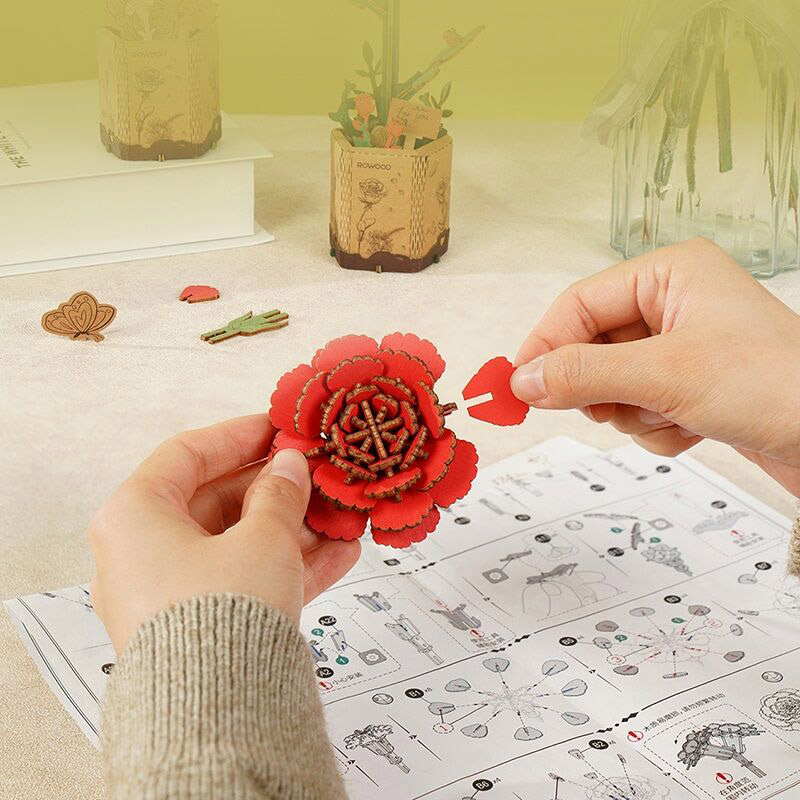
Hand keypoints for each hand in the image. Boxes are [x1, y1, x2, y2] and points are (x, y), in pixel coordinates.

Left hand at [89, 415, 359, 652]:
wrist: (217, 715)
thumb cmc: (219, 617)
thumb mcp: (262, 538)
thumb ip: (280, 494)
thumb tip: (290, 466)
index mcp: (135, 517)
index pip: (186, 455)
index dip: (238, 435)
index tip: (276, 427)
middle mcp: (143, 554)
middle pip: (216, 501)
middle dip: (275, 488)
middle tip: (315, 472)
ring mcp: (172, 592)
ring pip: (237, 543)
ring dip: (291, 528)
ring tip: (338, 514)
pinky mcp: (201, 624)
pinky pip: (246, 580)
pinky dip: (289, 566)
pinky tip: (339, 553)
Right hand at [511, 238, 799, 495]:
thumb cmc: (773, 384)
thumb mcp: (664, 374)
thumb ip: (583, 374)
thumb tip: (521, 381)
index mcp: (671, 273)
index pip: (580, 303)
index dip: (546, 345)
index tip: (518, 386)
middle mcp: (675, 304)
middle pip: (592, 346)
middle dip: (603, 387)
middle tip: (613, 407)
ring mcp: (683, 346)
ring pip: (613, 383)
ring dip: (634, 412)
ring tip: (675, 415)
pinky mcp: (692, 385)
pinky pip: (641, 408)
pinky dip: (657, 426)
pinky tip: (693, 428)